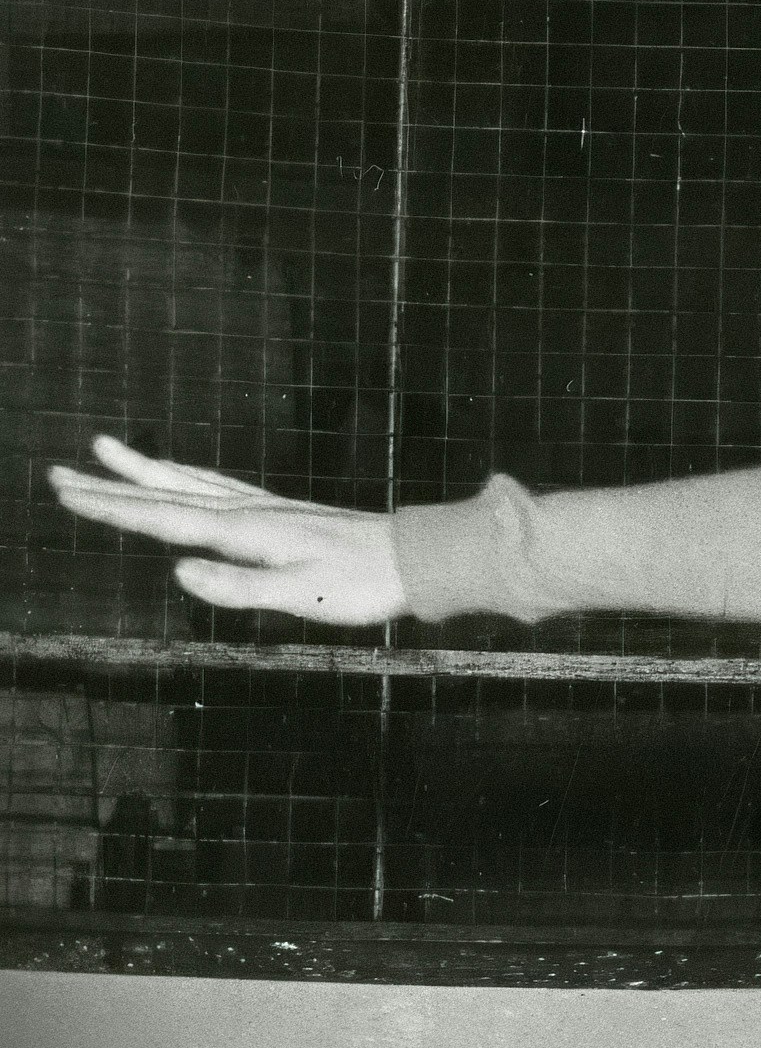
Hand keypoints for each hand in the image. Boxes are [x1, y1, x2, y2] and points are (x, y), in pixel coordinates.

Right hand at [46, 436, 408, 623]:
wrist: (415, 558)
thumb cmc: (362, 585)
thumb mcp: (301, 596)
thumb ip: (239, 587)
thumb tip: (180, 573)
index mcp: (243, 532)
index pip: (162, 519)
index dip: (111, 508)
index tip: (65, 492)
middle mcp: (247, 512)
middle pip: (164, 495)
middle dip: (110, 486)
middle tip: (58, 472)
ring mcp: (264, 508)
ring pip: (188, 484)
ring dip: (144, 471)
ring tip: (105, 450)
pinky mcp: (281, 512)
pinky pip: (217, 487)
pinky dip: (187, 477)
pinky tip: (181, 477)